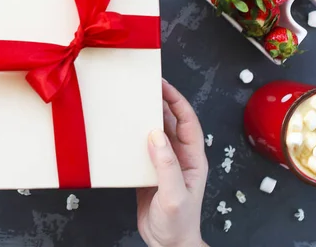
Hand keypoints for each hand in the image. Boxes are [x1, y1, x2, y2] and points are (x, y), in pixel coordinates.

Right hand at [137, 80, 208, 246]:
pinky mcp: (149, 171)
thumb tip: (156, 135)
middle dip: (160, 102)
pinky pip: (142, 146)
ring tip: (132, 101)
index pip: (187, 121)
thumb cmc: (177, 224)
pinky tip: (122, 130)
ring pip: (156, 131)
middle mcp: (179, 156)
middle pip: (171, 121)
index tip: (162, 85)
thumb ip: (167, 165)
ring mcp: (164, 163)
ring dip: (146, 116)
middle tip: (143, 86)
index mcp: (193, 158)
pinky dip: (133, 135)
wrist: (167, 246)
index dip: (177, 100)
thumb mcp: (174, 195)